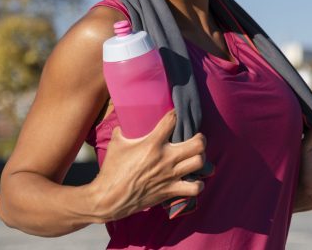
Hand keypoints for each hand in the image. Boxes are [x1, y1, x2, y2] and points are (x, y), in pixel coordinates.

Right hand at [91, 109, 207, 220]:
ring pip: (200, 163)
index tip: (175, 114)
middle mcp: (165, 158)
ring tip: (195, 157)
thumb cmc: (112, 169)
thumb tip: (122, 124)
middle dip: (200, 138)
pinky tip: (192, 179)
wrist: (111, 197)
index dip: (175, 114)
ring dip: (200, 158)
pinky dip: (198, 183)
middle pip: (198, 144)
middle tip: (195, 137)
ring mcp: (170, 175)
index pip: (172, 121)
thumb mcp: (115, 144)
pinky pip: (195, 188)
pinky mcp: (171, 191)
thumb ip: (122, 131)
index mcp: (152, 144)